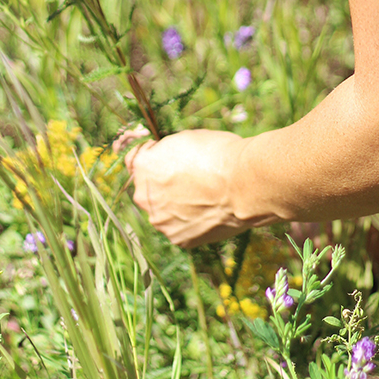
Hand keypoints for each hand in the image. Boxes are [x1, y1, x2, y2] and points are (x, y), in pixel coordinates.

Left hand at [124, 129, 252, 246]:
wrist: (244, 184)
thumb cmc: (218, 154)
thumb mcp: (185, 138)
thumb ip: (165, 151)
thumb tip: (163, 157)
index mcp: (142, 167)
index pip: (133, 159)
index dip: (149, 156)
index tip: (161, 156)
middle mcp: (143, 196)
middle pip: (147, 188)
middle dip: (162, 183)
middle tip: (189, 178)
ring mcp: (161, 221)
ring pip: (162, 211)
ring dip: (175, 205)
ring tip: (203, 197)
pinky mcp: (179, 239)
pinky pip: (178, 228)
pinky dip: (189, 221)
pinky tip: (207, 212)